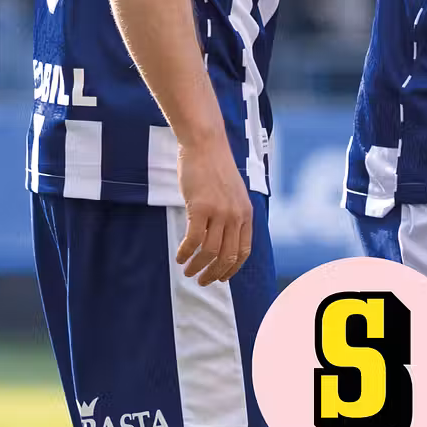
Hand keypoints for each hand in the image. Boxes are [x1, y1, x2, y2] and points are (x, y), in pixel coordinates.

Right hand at [175, 140, 252, 285]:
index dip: (232, 269)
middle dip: (214, 274)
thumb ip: (232, 215)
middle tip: (201, 281)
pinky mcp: (201, 208)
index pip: (244, 252)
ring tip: (187, 271)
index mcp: (246, 214)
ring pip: (210, 252)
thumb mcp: (233, 194)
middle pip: (227, 256)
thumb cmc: (215, 169)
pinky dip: (186, 253)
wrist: (206, 146)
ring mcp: (220, 212)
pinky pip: (193, 240)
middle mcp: (236, 216)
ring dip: (197, 267)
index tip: (221, 278)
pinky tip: (179, 257)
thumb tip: (222, 239)